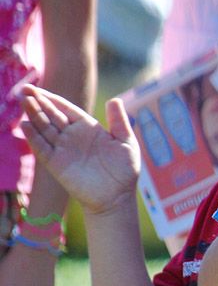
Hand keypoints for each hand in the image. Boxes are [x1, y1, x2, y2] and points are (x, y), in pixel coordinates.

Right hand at [20, 86, 138, 215]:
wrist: (117, 196)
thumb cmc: (124, 170)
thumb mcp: (126, 142)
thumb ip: (119, 121)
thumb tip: (114, 99)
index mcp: (88, 128)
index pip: (66, 109)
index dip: (52, 98)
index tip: (37, 89)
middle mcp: (72, 136)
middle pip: (52, 115)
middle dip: (38, 102)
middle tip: (24, 89)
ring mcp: (63, 149)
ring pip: (45, 128)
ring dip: (34, 114)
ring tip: (24, 100)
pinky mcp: (57, 164)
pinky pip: (43, 148)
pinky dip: (34, 137)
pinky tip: (26, 125)